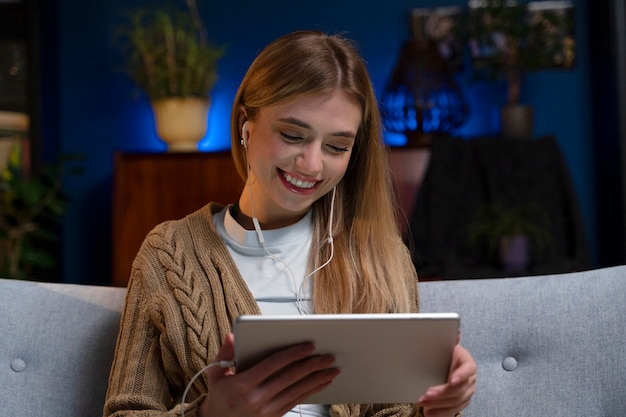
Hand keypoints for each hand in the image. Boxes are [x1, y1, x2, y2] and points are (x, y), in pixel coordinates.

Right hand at [198, 333, 338, 416]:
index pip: (273, 364)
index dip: (292, 353)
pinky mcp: (273, 416)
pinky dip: (311, 391)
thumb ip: (225, 353)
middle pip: (290, 377)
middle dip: (312, 365)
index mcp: (242, 384)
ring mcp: (266, 410)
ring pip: (297, 391)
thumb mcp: (216, 374)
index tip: (308, 345)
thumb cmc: (219, 397)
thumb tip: (232, 336)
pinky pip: (296, 402)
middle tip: (328, 356)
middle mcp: (256, 398)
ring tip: (332, 369)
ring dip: (317, 379)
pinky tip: (322, 383)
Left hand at [417, 343, 476, 416]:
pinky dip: (441, 413)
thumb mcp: (447, 345)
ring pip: (455, 402)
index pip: (468, 370)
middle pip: (459, 389)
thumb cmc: (446, 354)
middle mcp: (470, 380)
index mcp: (467, 364)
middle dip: (442, 393)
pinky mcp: (460, 402)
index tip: (452, 380)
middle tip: (426, 395)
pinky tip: (429, 413)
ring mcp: (466, 392)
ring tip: (423, 404)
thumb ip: (451, 339)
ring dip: (439, 405)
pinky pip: (453, 410)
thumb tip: (455, 330)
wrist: (446, 363)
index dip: (461, 375)